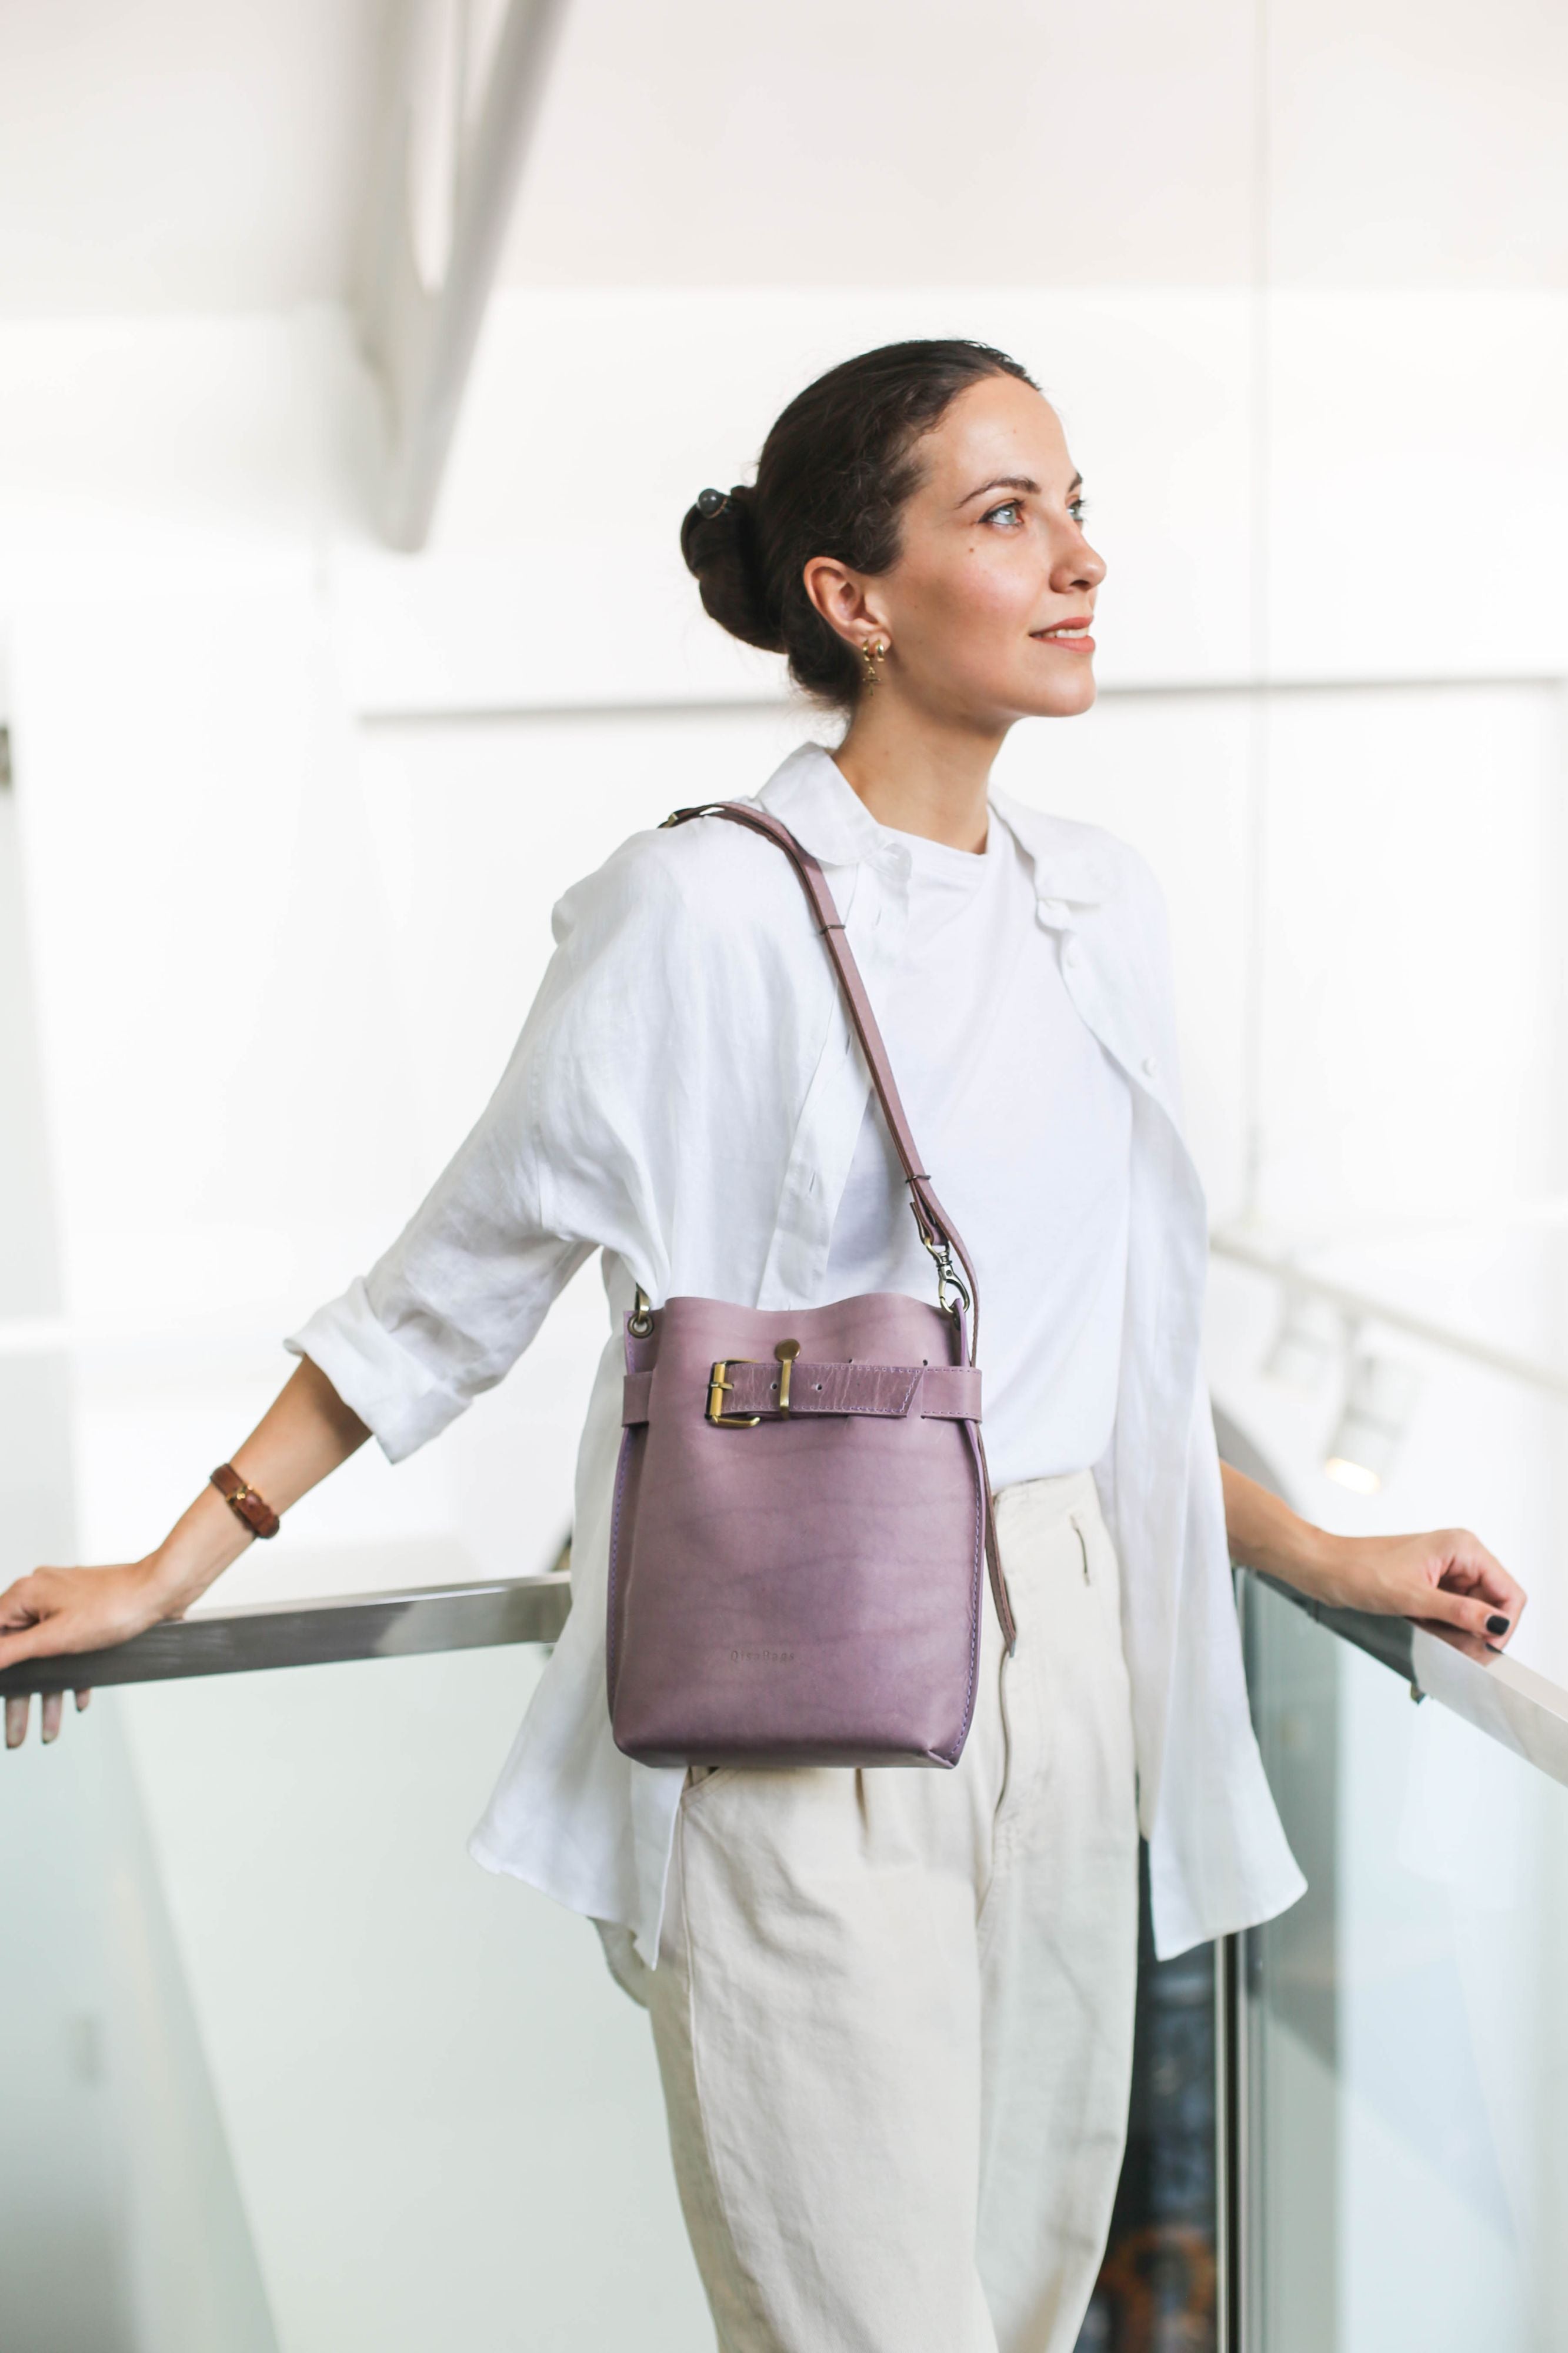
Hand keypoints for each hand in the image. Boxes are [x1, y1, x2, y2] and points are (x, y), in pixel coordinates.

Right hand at [0, 1560, 172, 1748]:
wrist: (162, 1589)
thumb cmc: (114, 1607)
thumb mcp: (53, 1638)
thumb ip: (10, 1651)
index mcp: (24, 1595)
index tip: (2, 1698)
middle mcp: (39, 1595)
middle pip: (18, 1654)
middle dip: (20, 1699)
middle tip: (16, 1736)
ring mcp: (63, 1602)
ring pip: (46, 1655)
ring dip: (48, 1694)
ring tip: (48, 1732)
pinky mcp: (85, 1610)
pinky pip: (68, 1646)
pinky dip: (72, 1674)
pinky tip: (79, 1700)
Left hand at [1309, 1527, 1525, 1646]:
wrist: (1325, 1568)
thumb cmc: (1359, 1572)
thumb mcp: (1413, 1598)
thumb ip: (1459, 1612)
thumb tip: (1496, 1624)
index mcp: (1462, 1547)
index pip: (1509, 1591)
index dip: (1502, 1623)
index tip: (1485, 1646)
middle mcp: (1459, 1555)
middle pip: (1493, 1603)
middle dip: (1478, 1629)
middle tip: (1456, 1647)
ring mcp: (1446, 1569)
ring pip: (1474, 1610)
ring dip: (1460, 1630)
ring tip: (1433, 1635)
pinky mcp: (1432, 1582)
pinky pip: (1454, 1611)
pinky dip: (1446, 1626)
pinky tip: (1427, 1628)